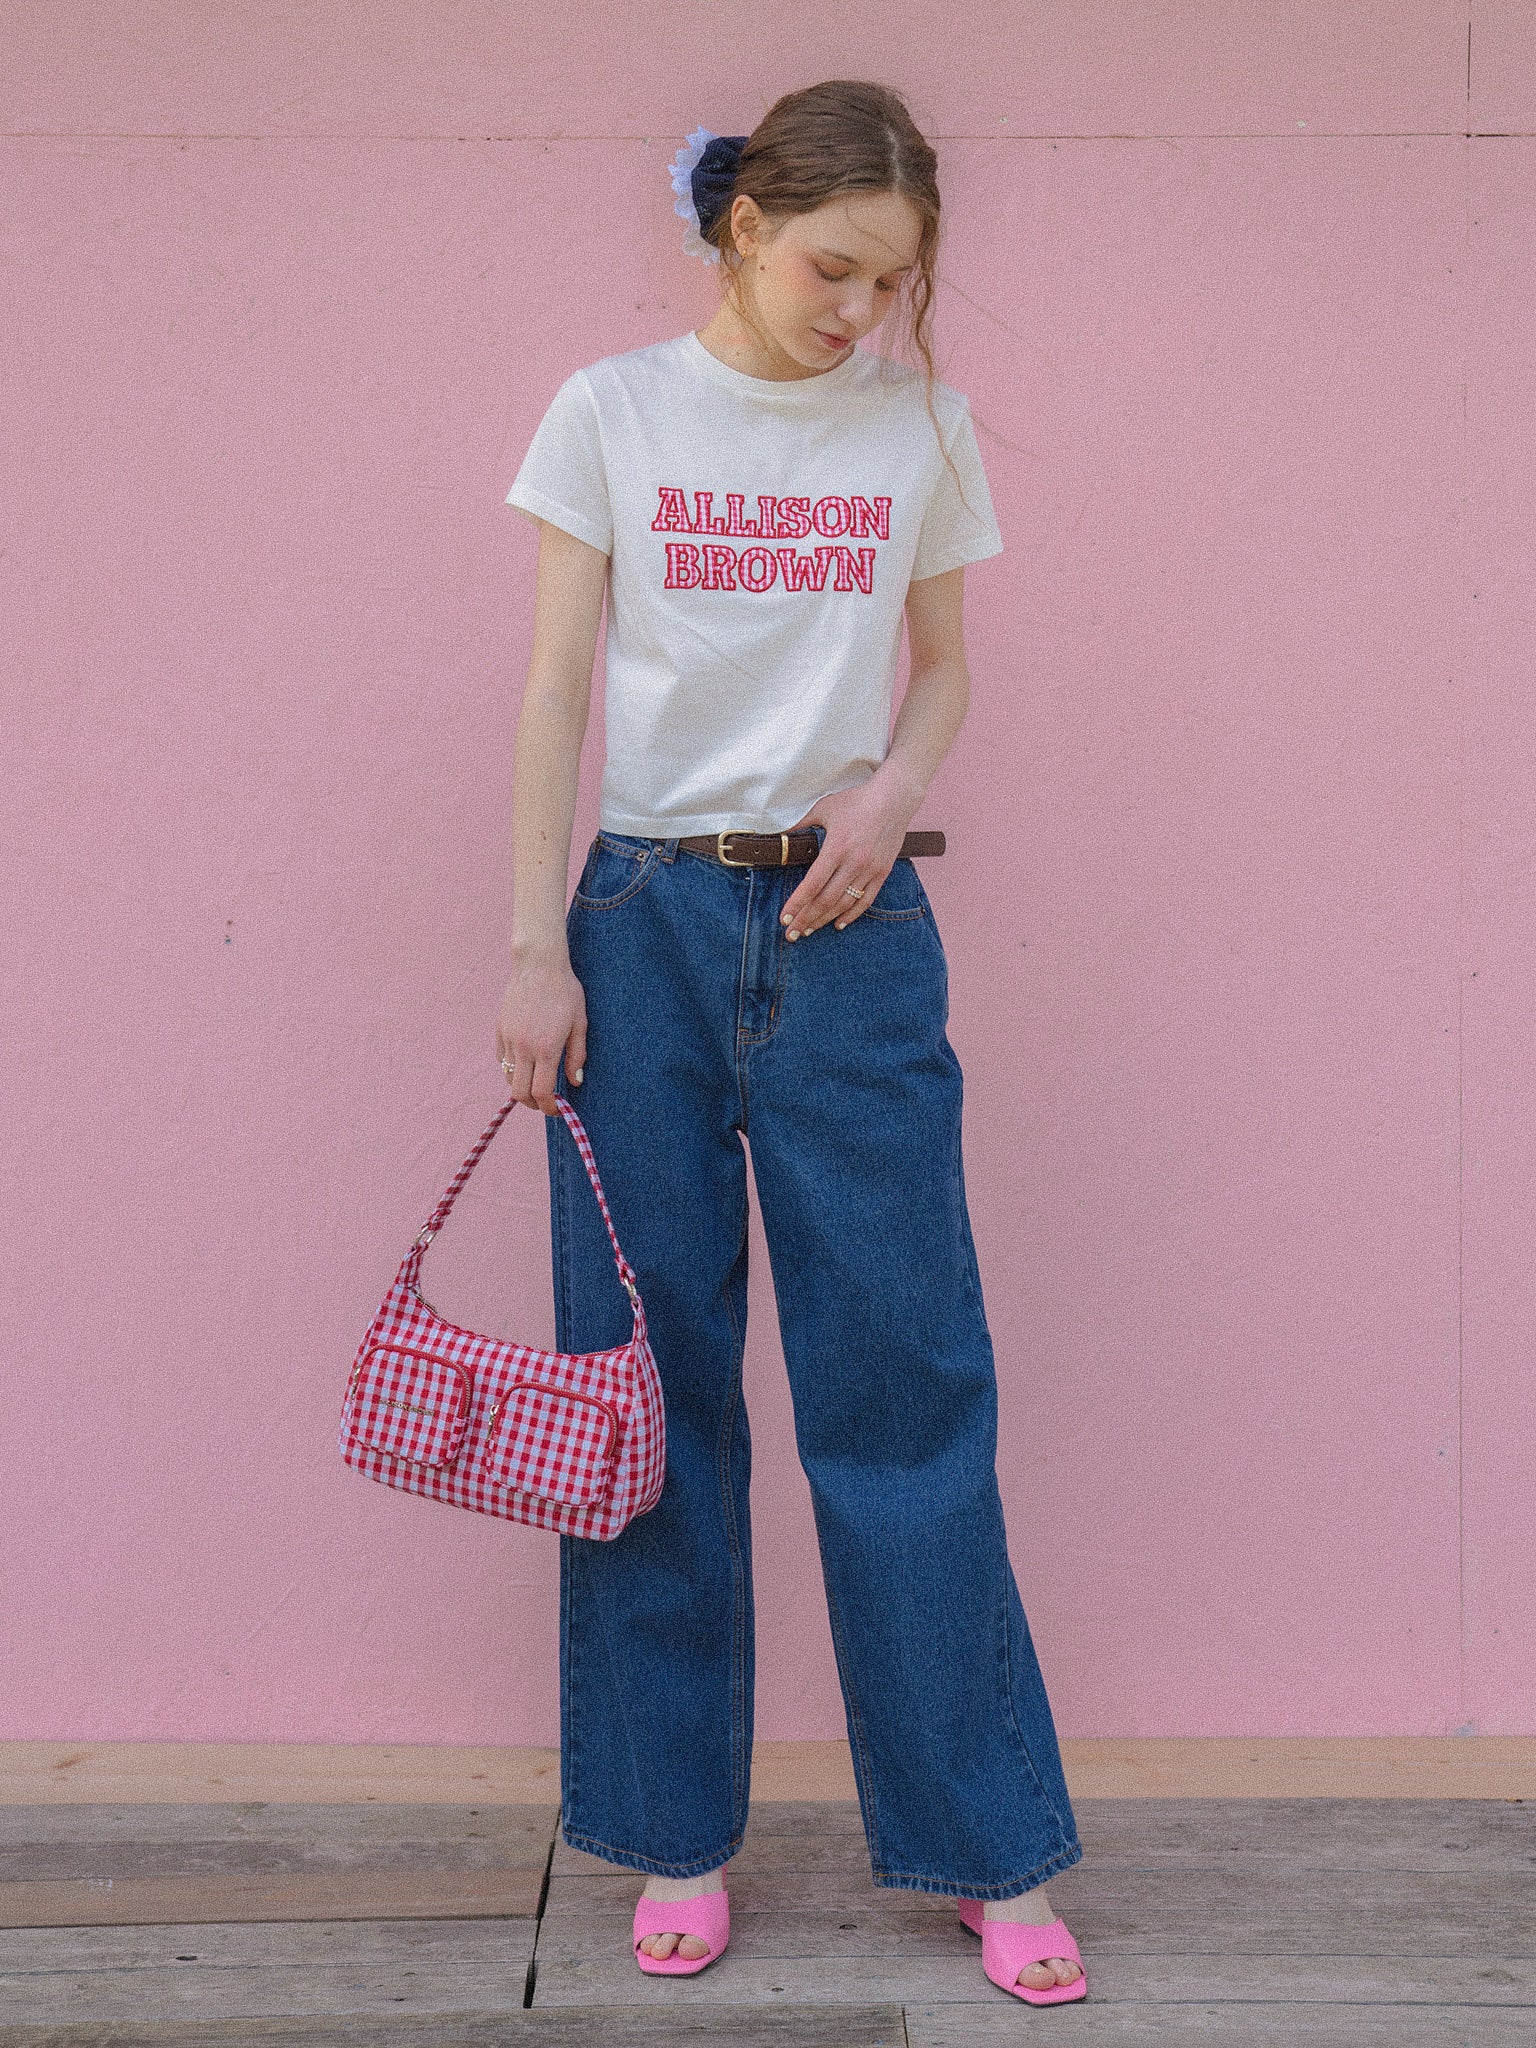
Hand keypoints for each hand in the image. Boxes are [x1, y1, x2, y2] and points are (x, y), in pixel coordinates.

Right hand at [496, 942, 587, 1114]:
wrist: (538, 964)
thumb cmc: (565, 991)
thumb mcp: (580, 1023)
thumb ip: (577, 1055)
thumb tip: (575, 1082)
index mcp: (546, 1048)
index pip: (542, 1092)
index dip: (549, 1107)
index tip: (558, 1109)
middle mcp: (523, 1047)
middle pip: (520, 1092)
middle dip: (533, 1104)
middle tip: (546, 1102)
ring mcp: (508, 1039)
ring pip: (508, 1078)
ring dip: (521, 1087)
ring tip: (536, 1082)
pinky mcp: (500, 1030)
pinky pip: (502, 1060)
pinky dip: (512, 1069)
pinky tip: (526, 1063)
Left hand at [778, 767, 924, 938]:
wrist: (894, 798)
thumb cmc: (857, 800)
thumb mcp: (824, 808)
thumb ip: (801, 823)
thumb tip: (780, 834)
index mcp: (837, 847)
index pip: (813, 884)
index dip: (797, 903)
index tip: (785, 917)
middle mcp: (854, 862)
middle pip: (826, 900)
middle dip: (806, 919)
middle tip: (791, 933)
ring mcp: (870, 869)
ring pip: (844, 903)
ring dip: (824, 920)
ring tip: (808, 931)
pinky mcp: (882, 872)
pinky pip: (866, 900)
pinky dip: (851, 914)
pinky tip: (838, 924)